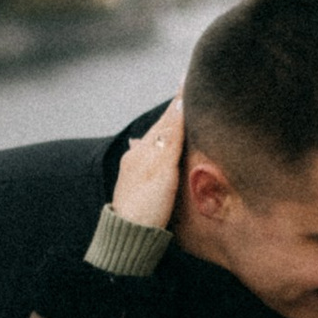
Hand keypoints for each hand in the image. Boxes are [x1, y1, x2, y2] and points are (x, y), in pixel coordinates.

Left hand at [112, 95, 185, 234]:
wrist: (129, 239)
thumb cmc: (146, 206)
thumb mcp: (162, 169)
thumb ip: (171, 138)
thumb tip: (179, 105)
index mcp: (144, 149)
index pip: (168, 118)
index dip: (180, 100)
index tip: (188, 78)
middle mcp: (137, 155)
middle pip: (162, 128)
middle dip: (176, 111)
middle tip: (188, 90)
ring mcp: (137, 170)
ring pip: (159, 141)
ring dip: (171, 128)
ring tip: (182, 113)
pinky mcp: (140, 184)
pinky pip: (156, 155)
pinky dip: (166, 145)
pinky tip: (166, 146)